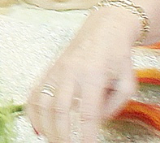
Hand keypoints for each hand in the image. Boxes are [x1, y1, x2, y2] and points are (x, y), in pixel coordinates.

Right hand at [26, 6, 141, 142]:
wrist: (105, 28)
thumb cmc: (118, 57)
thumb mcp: (127, 83)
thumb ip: (114, 106)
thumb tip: (95, 121)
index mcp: (94, 75)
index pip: (87, 113)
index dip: (85, 135)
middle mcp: (71, 72)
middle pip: (60, 109)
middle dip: (62, 135)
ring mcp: (57, 70)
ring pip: (43, 102)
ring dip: (46, 126)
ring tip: (53, 141)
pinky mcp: (49, 70)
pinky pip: (34, 93)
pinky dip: (33, 112)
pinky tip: (39, 128)